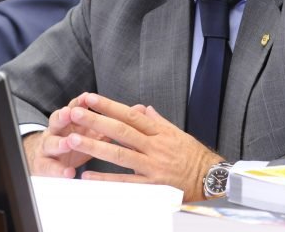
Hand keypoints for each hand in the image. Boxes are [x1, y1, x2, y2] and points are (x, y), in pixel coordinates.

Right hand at [22, 93, 112, 178]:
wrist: (46, 159)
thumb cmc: (75, 142)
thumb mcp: (91, 132)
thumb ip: (111, 122)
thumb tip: (138, 109)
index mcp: (69, 122)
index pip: (73, 108)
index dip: (79, 103)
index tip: (87, 97)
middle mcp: (56, 131)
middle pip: (56, 121)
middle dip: (62, 116)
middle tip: (69, 113)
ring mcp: (48, 148)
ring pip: (50, 143)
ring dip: (59, 143)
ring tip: (67, 143)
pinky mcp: (44, 166)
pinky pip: (50, 168)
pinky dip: (59, 170)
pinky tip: (69, 173)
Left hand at [64, 93, 222, 201]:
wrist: (211, 178)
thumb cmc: (194, 156)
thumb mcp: (177, 133)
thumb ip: (157, 121)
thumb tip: (142, 109)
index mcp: (159, 131)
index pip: (130, 115)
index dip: (109, 106)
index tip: (91, 98)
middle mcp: (154, 146)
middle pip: (121, 131)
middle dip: (96, 121)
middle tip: (76, 112)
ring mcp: (152, 166)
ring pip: (120, 154)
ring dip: (95, 146)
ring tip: (73, 140)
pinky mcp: (153, 185)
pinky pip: (126, 182)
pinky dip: (106, 179)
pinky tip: (88, 176)